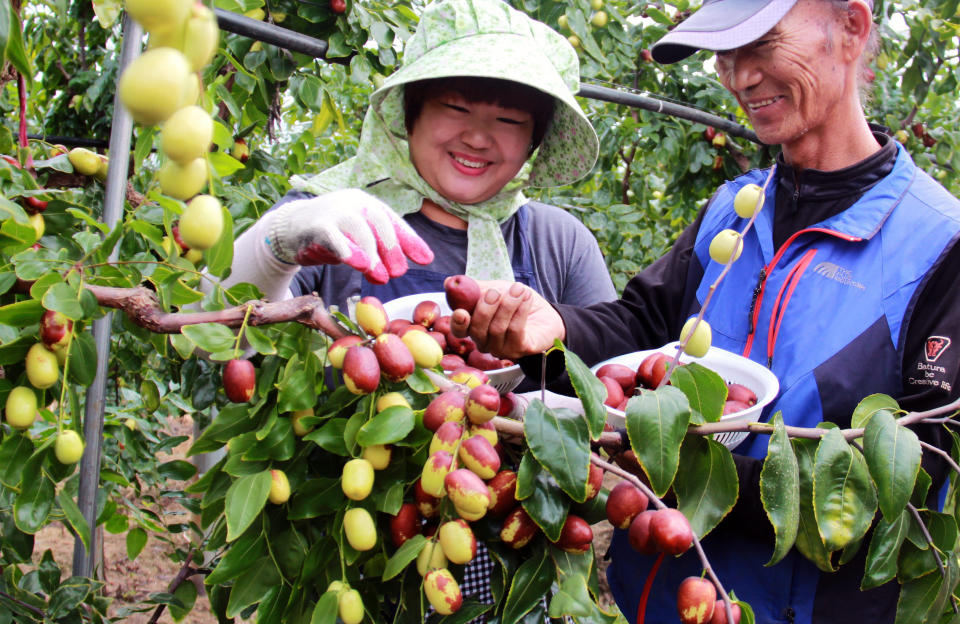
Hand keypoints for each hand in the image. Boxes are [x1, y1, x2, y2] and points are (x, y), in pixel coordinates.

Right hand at [267, 189, 433, 283]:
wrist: (290, 228)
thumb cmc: (332, 235)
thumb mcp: (359, 240)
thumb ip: (379, 250)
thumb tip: (408, 265)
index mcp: (367, 204)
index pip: (393, 221)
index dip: (411, 240)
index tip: (426, 260)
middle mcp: (353, 203)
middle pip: (378, 223)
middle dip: (391, 249)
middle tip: (398, 273)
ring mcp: (334, 210)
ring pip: (358, 229)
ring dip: (371, 255)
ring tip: (379, 277)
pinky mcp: (315, 224)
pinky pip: (332, 235)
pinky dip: (345, 249)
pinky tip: (356, 263)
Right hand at [449, 281, 565, 359]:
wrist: (544, 312)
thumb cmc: (516, 302)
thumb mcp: (495, 288)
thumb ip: (474, 287)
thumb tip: (449, 282)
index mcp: (474, 327)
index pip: (459, 331)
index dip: (458, 323)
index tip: (461, 312)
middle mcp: (485, 342)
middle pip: (477, 330)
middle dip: (485, 309)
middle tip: (496, 292)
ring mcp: (502, 349)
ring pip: (497, 329)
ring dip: (508, 305)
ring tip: (519, 289)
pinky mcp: (520, 349)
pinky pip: (515, 331)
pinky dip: (520, 311)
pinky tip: (526, 298)